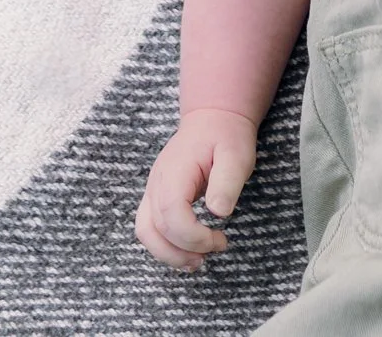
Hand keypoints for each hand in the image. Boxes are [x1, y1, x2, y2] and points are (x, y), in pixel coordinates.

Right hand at [135, 107, 258, 270]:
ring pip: (145, 231)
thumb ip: (227, 182)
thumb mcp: (236, 154)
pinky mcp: (157, 196)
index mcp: (175, 171)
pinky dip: (165, 245)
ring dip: (168, 254)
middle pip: (153, 228)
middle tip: (212, 252)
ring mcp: (153, 189)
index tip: (220, 239)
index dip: (192, 235)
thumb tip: (219, 212)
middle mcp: (157, 182)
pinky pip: (150, 227)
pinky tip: (189, 250)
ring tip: (197, 262)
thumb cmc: (226, 136)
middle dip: (181, 250)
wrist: (213, 118)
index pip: (171, 213)